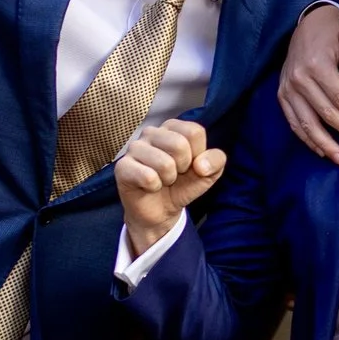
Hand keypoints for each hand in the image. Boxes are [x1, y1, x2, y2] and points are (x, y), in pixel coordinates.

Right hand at [116, 118, 225, 256]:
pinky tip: (149, 186)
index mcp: (173, 128)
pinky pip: (148, 177)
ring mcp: (134, 148)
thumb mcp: (209, 173)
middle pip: (179, 144)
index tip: (190, 164)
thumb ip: (216, 161)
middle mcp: (152, 132)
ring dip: (168, 179)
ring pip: (164, 163)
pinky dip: (154, 187)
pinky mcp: (122, 167)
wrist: (161, 211)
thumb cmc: (183, 185)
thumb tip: (201, 165)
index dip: (198, 155)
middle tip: (174, 174)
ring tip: (162, 180)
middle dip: (183, 167)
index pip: (194, 132)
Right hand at [277, 3, 338, 159]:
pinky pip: (293, 122)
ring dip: (325, 144)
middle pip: (326, 113)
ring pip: (307, 123)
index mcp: (317, 64)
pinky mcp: (282, 95)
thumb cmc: (334, 32)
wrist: (308, 24)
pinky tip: (322, 150)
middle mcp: (298, 79)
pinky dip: (307, 138)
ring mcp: (287, 89)